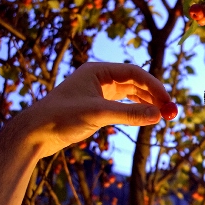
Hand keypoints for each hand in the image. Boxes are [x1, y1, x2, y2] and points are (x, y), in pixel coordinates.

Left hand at [21, 62, 171, 157]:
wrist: (34, 134)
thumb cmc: (61, 117)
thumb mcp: (98, 114)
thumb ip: (129, 113)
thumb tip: (157, 115)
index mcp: (98, 71)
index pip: (134, 73)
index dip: (154, 87)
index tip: (168, 103)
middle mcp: (99, 78)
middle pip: (135, 83)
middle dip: (154, 96)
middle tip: (170, 112)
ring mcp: (98, 92)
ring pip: (130, 95)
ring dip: (146, 104)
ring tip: (162, 116)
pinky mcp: (96, 107)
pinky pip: (122, 105)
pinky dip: (135, 111)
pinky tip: (145, 118)